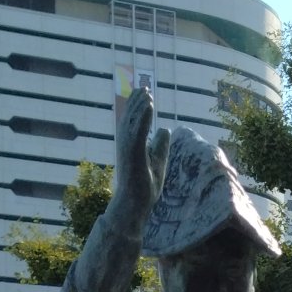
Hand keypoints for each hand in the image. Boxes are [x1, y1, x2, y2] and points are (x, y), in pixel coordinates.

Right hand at [112, 84, 169, 235]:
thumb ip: (160, 145)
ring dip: (140, 105)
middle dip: (137, 101)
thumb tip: (164, 129)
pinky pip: (138, 131)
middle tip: (145, 87)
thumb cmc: (144, 186)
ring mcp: (128, 148)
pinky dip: (142, 117)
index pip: (133, 121)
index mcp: (132, 145)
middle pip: (130, 117)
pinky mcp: (133, 154)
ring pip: (132, 121)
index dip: (139, 106)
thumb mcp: (158, 161)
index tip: (146, 92)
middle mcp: (126, 144)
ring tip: (147, 92)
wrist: (136, 205)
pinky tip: (149, 106)